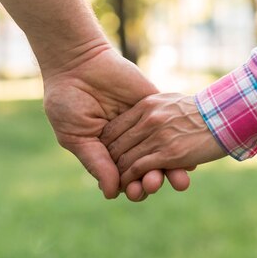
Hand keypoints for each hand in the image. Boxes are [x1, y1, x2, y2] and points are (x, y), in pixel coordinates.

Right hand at [42, 44, 189, 200]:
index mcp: (106, 152)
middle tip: (153, 185)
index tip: (134, 192)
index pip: (124, 177)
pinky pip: (171, 125)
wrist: (78, 63)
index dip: (131, 187)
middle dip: (152, 181)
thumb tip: (112, 193)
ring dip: (170, 169)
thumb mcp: (77, 136)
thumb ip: (96, 163)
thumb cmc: (68, 101)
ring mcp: (143, 124)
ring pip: (161, 152)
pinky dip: (181, 141)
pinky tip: (188, 156)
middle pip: (146, 169)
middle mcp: (127, 141)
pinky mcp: (154, 105)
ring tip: (175, 179)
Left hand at [101, 93, 226, 189]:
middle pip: (116, 143)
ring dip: (117, 174)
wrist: (225, 115)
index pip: (115, 126)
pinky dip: (129, 179)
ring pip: (125, 158)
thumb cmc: (200, 110)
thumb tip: (141, 116)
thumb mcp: (170, 101)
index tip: (105, 155)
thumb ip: (152, 109)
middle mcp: (149, 119)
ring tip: (114, 183)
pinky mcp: (168, 153)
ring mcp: (158, 136)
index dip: (106, 143)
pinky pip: (138, 168)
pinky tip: (126, 185)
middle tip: (105, 173)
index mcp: (147, 105)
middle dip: (108, 161)